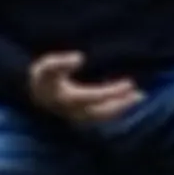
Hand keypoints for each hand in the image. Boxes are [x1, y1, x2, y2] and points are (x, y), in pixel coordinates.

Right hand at [28, 51, 142, 124]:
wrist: (33, 94)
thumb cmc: (42, 78)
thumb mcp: (47, 66)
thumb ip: (61, 62)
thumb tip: (80, 57)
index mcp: (70, 99)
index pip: (97, 97)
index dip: (114, 92)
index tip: (130, 84)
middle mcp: (76, 111)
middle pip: (104, 112)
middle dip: (122, 104)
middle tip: (140, 95)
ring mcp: (79, 116)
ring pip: (105, 116)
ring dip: (121, 108)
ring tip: (139, 98)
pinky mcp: (82, 116)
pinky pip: (102, 116)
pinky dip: (115, 110)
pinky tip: (125, 101)